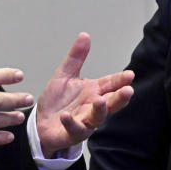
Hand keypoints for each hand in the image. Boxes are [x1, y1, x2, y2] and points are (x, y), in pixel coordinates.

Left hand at [36, 33, 133, 157]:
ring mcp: (84, 121)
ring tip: (100, 100)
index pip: (110, 84)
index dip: (120, 80)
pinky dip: (71, 123)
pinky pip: (74, 129)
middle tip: (128, 90)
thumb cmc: (57, 101)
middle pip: (111, 102)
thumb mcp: (64, 75)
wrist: (40, 122)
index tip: (130, 75)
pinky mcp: (72, 133)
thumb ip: (75, 58)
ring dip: (100, 110)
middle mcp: (92, 107)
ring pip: (97, 118)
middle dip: (120, 97)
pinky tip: (66, 116)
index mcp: (93, 91)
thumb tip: (85, 35)